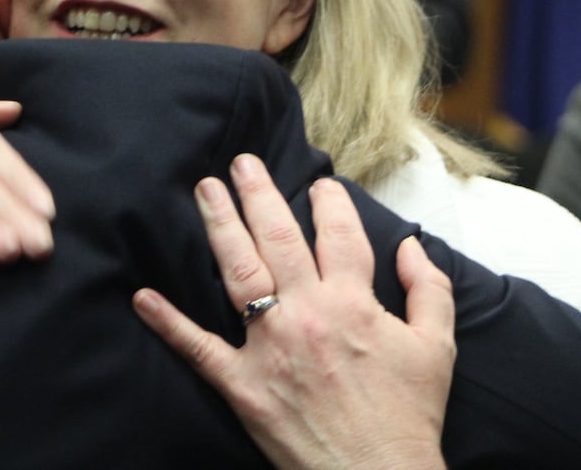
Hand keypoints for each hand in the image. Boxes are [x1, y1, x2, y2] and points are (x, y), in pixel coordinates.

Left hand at [131, 155, 453, 469]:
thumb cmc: (408, 417)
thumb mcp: (437, 348)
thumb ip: (428, 289)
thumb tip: (411, 244)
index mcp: (354, 304)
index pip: (337, 235)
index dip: (328, 203)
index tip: (316, 183)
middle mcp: (308, 315)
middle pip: (278, 239)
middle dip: (257, 195)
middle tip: (240, 164)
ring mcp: (271, 348)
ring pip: (239, 273)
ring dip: (219, 227)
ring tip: (204, 191)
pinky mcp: (243, 385)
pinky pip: (199, 349)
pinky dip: (169, 323)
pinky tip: (143, 297)